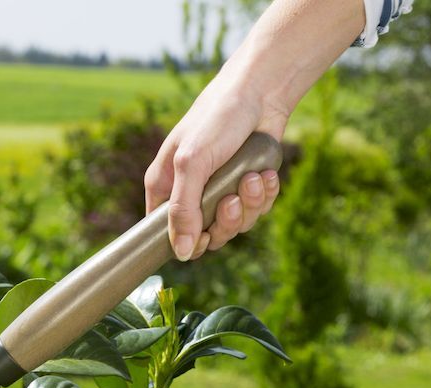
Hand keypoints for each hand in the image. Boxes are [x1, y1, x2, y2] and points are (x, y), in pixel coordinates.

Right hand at [145, 71, 288, 260]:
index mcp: (165, 188)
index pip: (167, 235)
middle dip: (226, 221)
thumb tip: (181, 253)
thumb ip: (183, 209)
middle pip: (206, 236)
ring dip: (249, 204)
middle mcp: (191, 194)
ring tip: (254, 177)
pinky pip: (256, 210)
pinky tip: (265, 173)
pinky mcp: (246, 187)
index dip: (188, 242)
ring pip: (235, 225)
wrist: (260, 92)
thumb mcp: (192, 163)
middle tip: (233, 199)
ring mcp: (220, 192)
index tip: (206, 233)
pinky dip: (264, 195)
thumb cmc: (217, 119)